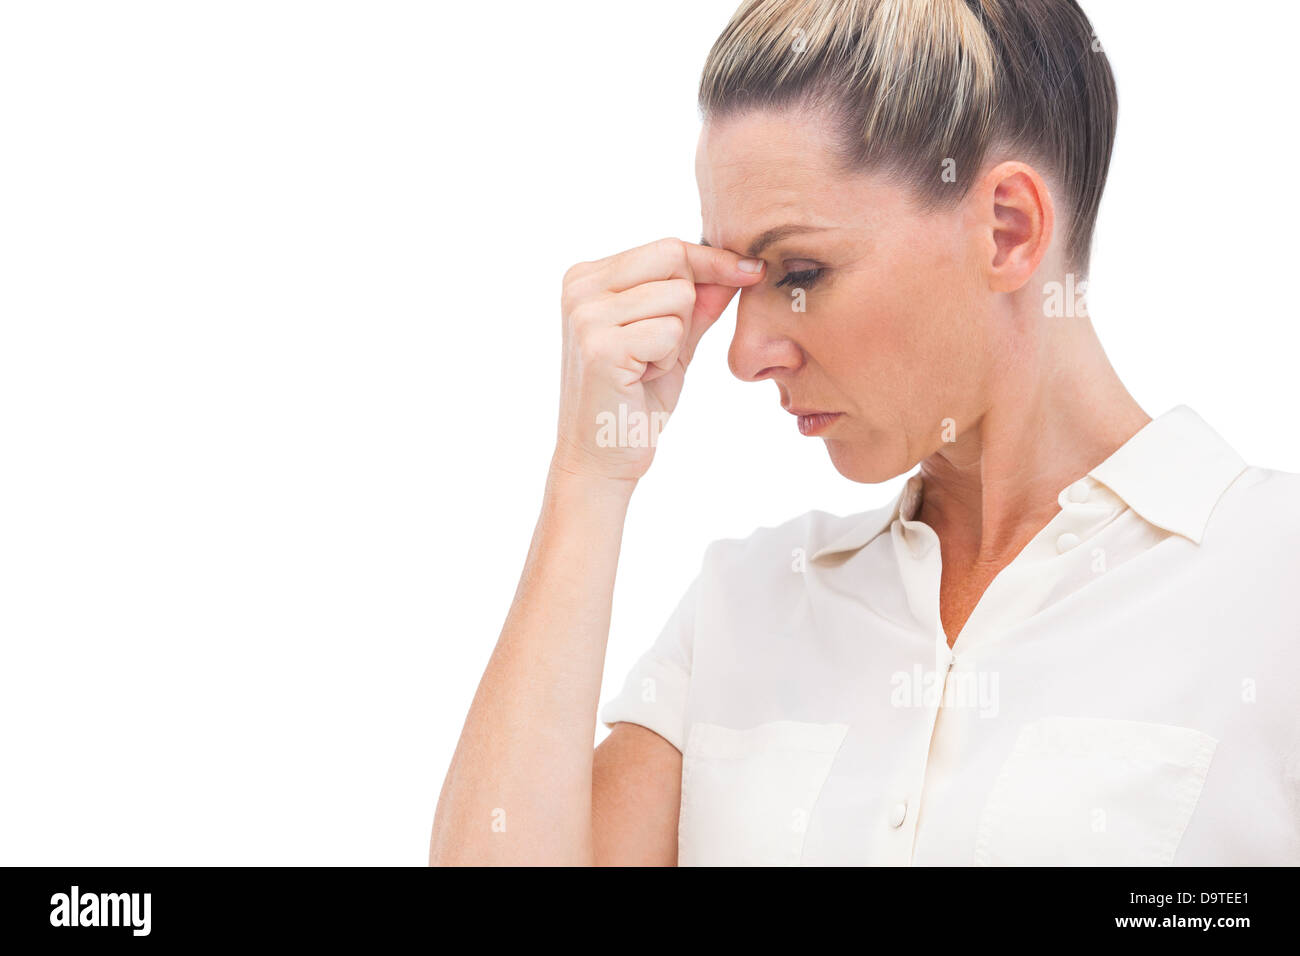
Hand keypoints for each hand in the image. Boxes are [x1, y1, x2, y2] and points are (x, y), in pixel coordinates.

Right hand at [552, 237, 764, 483]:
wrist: (602, 458)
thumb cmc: (635, 399)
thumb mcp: (673, 340)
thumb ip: (700, 301)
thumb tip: (742, 265)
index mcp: (588, 277)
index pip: (667, 247)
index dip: (712, 261)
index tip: (752, 270)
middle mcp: (580, 288)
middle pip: (673, 260)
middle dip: (688, 305)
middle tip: (660, 348)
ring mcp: (586, 315)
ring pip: (678, 297)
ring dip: (675, 339)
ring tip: (646, 366)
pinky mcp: (600, 345)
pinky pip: (670, 331)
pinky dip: (667, 359)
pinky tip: (641, 379)